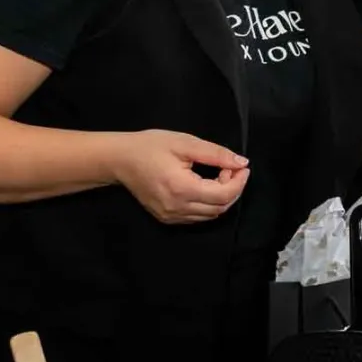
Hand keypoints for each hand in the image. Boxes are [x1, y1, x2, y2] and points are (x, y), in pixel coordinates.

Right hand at [111, 130, 249, 223]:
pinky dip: (209, 204)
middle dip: (233, 189)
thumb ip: (216, 154)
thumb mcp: (186, 143)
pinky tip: (205, 187)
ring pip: (210, 215)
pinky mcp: (166, 218)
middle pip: (220, 208)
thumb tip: (242, 163)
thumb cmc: (150, 147)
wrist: (119, 160)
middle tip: (229, 169)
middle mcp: (176, 207)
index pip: (223, 195)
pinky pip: (197, 217)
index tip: (242, 167)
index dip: (239, 182)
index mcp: (181, 188)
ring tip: (218, 176)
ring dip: (222, 198)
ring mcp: (170, 216)